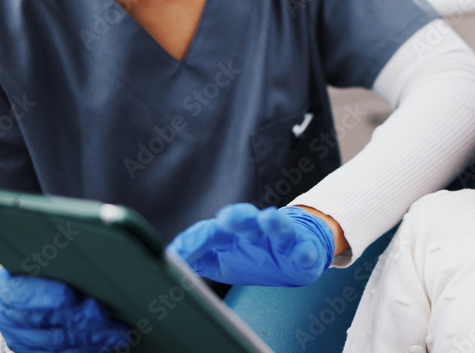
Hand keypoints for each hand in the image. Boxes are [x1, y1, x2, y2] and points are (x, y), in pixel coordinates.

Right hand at [0, 269, 128, 352]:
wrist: (20, 294)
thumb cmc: (39, 271)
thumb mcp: (42, 260)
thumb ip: (60, 261)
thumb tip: (94, 258)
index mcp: (6, 287)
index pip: (24, 295)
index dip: (49, 297)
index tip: (72, 296)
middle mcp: (7, 316)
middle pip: (47, 321)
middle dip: (81, 319)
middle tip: (107, 314)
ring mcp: (19, 338)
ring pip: (57, 343)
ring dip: (91, 337)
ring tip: (117, 331)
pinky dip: (86, 350)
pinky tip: (106, 343)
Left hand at [167, 204, 333, 286]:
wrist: (299, 250)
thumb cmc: (255, 254)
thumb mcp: (221, 258)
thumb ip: (197, 256)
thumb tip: (169, 257)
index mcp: (234, 234)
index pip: (212, 231)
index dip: (195, 241)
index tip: (179, 254)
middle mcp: (257, 231)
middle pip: (246, 219)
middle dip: (237, 217)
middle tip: (227, 217)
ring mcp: (282, 239)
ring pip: (278, 227)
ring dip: (273, 223)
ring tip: (268, 218)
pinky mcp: (305, 250)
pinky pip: (306, 251)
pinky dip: (305, 252)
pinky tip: (303, 253)